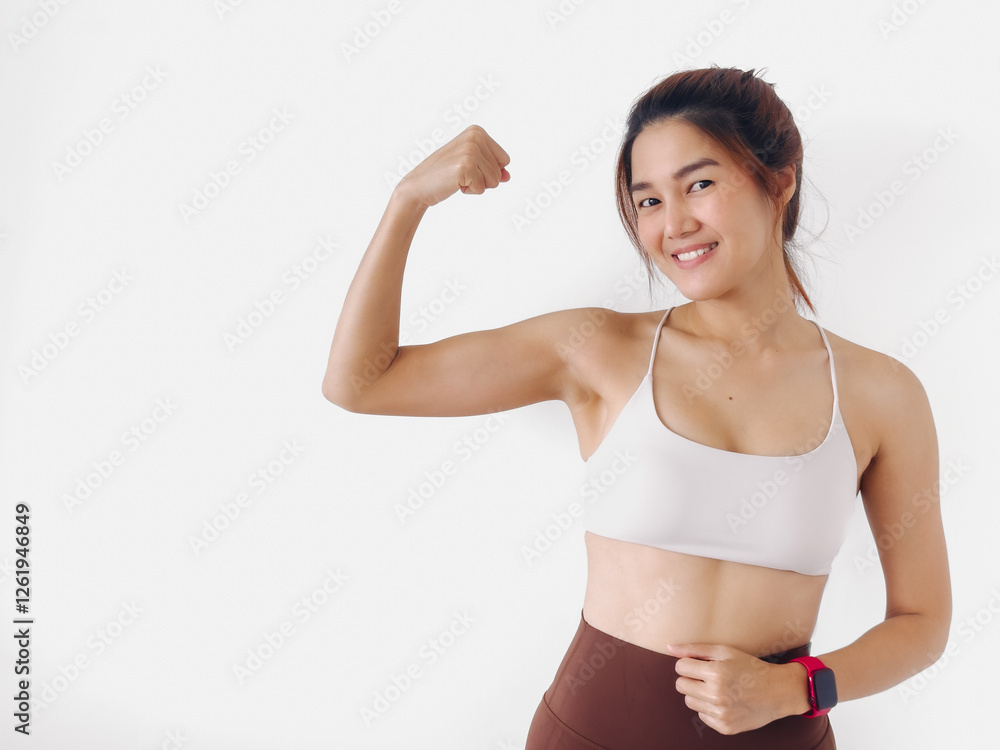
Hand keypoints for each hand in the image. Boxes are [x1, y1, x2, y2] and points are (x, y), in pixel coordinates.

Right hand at [395, 124, 509, 208]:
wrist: (419, 185)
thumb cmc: (445, 175)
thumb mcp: (472, 166)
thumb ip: (492, 168)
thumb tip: (508, 176)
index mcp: (477, 131)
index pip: (505, 160)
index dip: (489, 171)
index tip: (468, 167)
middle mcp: (475, 136)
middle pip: (500, 171)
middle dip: (483, 179)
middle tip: (460, 174)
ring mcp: (470, 150)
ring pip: (494, 181)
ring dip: (477, 186)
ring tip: (458, 178)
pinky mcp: (466, 166)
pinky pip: (482, 188)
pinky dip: (470, 191)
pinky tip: (455, 184)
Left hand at [664, 642, 806, 734]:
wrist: (777, 692)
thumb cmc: (749, 667)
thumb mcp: (725, 651)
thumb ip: (694, 649)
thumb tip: (669, 648)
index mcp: (716, 673)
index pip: (680, 667)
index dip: (688, 663)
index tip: (700, 664)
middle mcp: (717, 695)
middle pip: (681, 685)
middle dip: (691, 678)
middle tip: (708, 676)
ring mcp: (721, 714)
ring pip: (689, 701)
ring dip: (698, 693)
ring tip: (717, 688)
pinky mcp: (725, 727)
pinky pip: (702, 715)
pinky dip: (709, 708)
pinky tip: (724, 701)